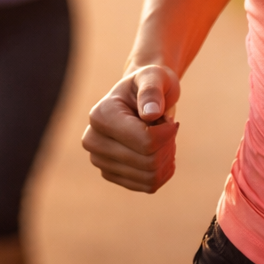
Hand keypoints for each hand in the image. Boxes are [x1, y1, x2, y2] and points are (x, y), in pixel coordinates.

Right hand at [81, 64, 180, 192]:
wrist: (143, 97)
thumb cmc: (150, 83)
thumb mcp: (155, 77)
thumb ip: (152, 91)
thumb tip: (150, 114)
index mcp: (100, 115)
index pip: (146, 141)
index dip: (168, 132)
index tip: (170, 119)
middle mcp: (93, 141)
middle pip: (148, 162)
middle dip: (168, 145)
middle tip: (167, 127)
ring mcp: (100, 161)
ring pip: (150, 177)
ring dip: (167, 158)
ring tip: (164, 139)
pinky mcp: (111, 175)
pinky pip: (149, 186)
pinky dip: (163, 171)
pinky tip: (162, 153)